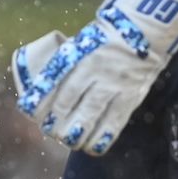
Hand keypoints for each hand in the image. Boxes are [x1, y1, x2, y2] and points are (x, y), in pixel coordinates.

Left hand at [13, 0, 177, 154]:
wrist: (143, 31)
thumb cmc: (103, 40)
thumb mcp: (81, 46)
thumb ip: (67, 68)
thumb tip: (44, 96)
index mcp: (82, 57)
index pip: (60, 86)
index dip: (46, 105)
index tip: (35, 116)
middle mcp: (98, 72)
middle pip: (73, 104)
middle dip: (59, 123)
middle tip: (51, 133)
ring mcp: (116, 85)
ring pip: (93, 116)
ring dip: (78, 134)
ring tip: (70, 142)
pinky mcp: (132, 95)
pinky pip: (116, 122)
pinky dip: (103, 137)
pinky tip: (93, 147)